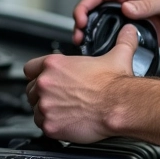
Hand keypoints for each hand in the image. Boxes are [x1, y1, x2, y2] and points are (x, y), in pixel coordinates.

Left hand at [24, 25, 136, 142]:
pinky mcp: (50, 125)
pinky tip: (65, 122)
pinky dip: (52, 126)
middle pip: (31, 90)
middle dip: (44, 94)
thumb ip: (122, 41)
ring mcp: (46, 106)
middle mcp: (46, 84)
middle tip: (60, 97)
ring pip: (35, 109)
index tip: (47, 79)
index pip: (30, 68)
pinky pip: (43, 126)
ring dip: (47, 110)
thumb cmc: (116, 85)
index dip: (38, 74)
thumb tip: (129, 32)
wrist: (120, 106)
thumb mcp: (119, 55)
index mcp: (55, 65)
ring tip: (64, 111)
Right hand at [73, 0, 159, 46]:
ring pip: (100, 21)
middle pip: (95, 7)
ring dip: (90, 31)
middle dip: (83, 19)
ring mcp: (127, 14)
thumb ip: (147, 5)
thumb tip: (126, 8)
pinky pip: (112, 34)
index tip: (81, 17)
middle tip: (78, 34)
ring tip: (82, 43)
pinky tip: (98, 50)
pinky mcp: (131, 29)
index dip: (87, 3)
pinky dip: (103, 41)